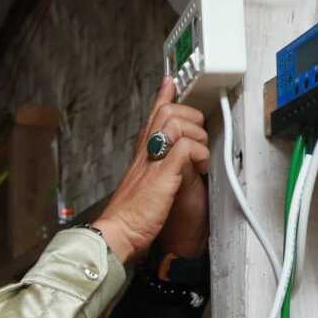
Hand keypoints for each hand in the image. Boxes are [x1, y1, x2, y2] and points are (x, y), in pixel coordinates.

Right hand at [93, 78, 209, 261]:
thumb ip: (155, 174)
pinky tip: (200, 167)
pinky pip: (185, 147)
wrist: (116, 235)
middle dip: (190, 117)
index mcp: (141, 157)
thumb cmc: (129, 220)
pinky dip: (199, 153)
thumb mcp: (143, 190)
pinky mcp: (162, 173)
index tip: (169, 83)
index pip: (151, 118)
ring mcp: (153, 161)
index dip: (162, 98)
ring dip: (197, 137)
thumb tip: (168, 169)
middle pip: (166, 111)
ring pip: (177, 122)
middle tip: (199, 136)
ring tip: (201, 158)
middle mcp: (145, 154)